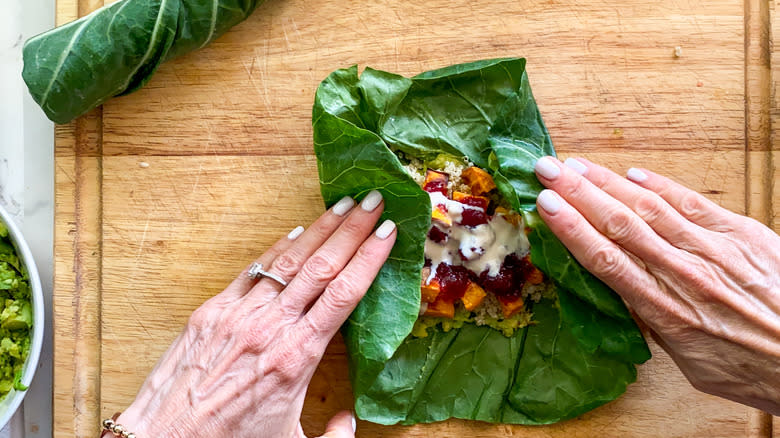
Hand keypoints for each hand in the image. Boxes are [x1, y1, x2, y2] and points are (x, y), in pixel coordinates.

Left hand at [114, 191, 396, 436]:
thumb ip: (333, 437)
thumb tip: (349, 420)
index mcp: (298, 356)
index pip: (344, 294)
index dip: (369, 259)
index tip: (388, 233)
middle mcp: (272, 326)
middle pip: (322, 266)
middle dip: (352, 229)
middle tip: (374, 201)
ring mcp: (240, 313)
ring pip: (289, 260)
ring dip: (320, 229)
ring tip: (343, 204)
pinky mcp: (212, 310)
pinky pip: (253, 270)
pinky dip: (277, 249)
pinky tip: (297, 232)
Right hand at [533, 156, 779, 414]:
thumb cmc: (754, 369)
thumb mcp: (693, 364)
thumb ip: (657, 324)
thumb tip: (626, 297)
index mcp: (668, 313)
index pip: (606, 261)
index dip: (571, 229)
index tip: (545, 206)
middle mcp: (687, 275)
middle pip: (622, 224)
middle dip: (579, 193)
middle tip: (547, 169)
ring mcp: (716, 251)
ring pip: (652, 208)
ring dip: (609, 183)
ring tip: (578, 165)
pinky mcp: (745, 235)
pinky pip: (695, 204)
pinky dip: (662, 186)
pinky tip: (635, 174)